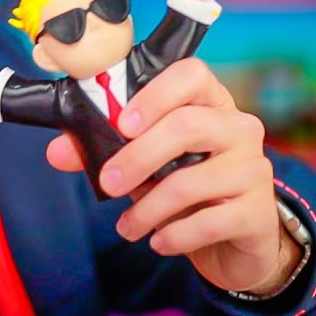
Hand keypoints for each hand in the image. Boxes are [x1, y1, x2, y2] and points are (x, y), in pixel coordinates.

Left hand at [44, 58, 290, 292]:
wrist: (235, 241)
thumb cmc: (185, 187)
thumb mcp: (144, 164)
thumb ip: (103, 152)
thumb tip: (56, 152)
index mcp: (209, 103)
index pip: (192, 74)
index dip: (155, 94)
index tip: (122, 123)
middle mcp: (238, 128)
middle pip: (187, 125)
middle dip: (137, 157)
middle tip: (107, 183)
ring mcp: (254, 168)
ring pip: (191, 180)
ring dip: (147, 208)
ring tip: (128, 226)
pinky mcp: (259, 212)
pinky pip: (208, 222)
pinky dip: (173, 235)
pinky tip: (158, 241)